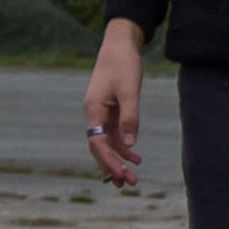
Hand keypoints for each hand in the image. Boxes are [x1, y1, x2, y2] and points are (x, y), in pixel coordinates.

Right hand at [84, 22, 146, 188]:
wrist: (120, 44)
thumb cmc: (124, 64)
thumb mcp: (130, 91)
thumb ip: (130, 117)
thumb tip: (130, 145)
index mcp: (93, 110)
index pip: (97, 143)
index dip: (108, 160)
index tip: (119, 174)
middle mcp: (94, 114)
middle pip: (100, 147)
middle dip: (112, 166)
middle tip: (127, 184)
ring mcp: (101, 113)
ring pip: (108, 143)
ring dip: (119, 159)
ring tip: (132, 176)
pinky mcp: (110, 110)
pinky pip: (114, 133)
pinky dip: (124, 145)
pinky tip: (135, 157)